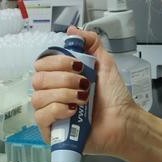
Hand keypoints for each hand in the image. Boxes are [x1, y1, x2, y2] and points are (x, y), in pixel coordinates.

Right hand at [32, 27, 141, 157]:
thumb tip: (72, 30)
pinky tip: (73, 111)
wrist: (123, 121)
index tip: (78, 66)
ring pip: (38, 97)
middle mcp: (51, 94)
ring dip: (63, 94)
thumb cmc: (114, 96)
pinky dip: (57, 109)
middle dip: (64, 79)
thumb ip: (91, 43)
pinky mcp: (51, 131)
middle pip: (38, 79)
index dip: (57, 62)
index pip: (42, 64)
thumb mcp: (104, 63)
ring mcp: (49, 113)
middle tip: (84, 83)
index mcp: (60, 77)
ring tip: (83, 98)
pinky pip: (41, 116)